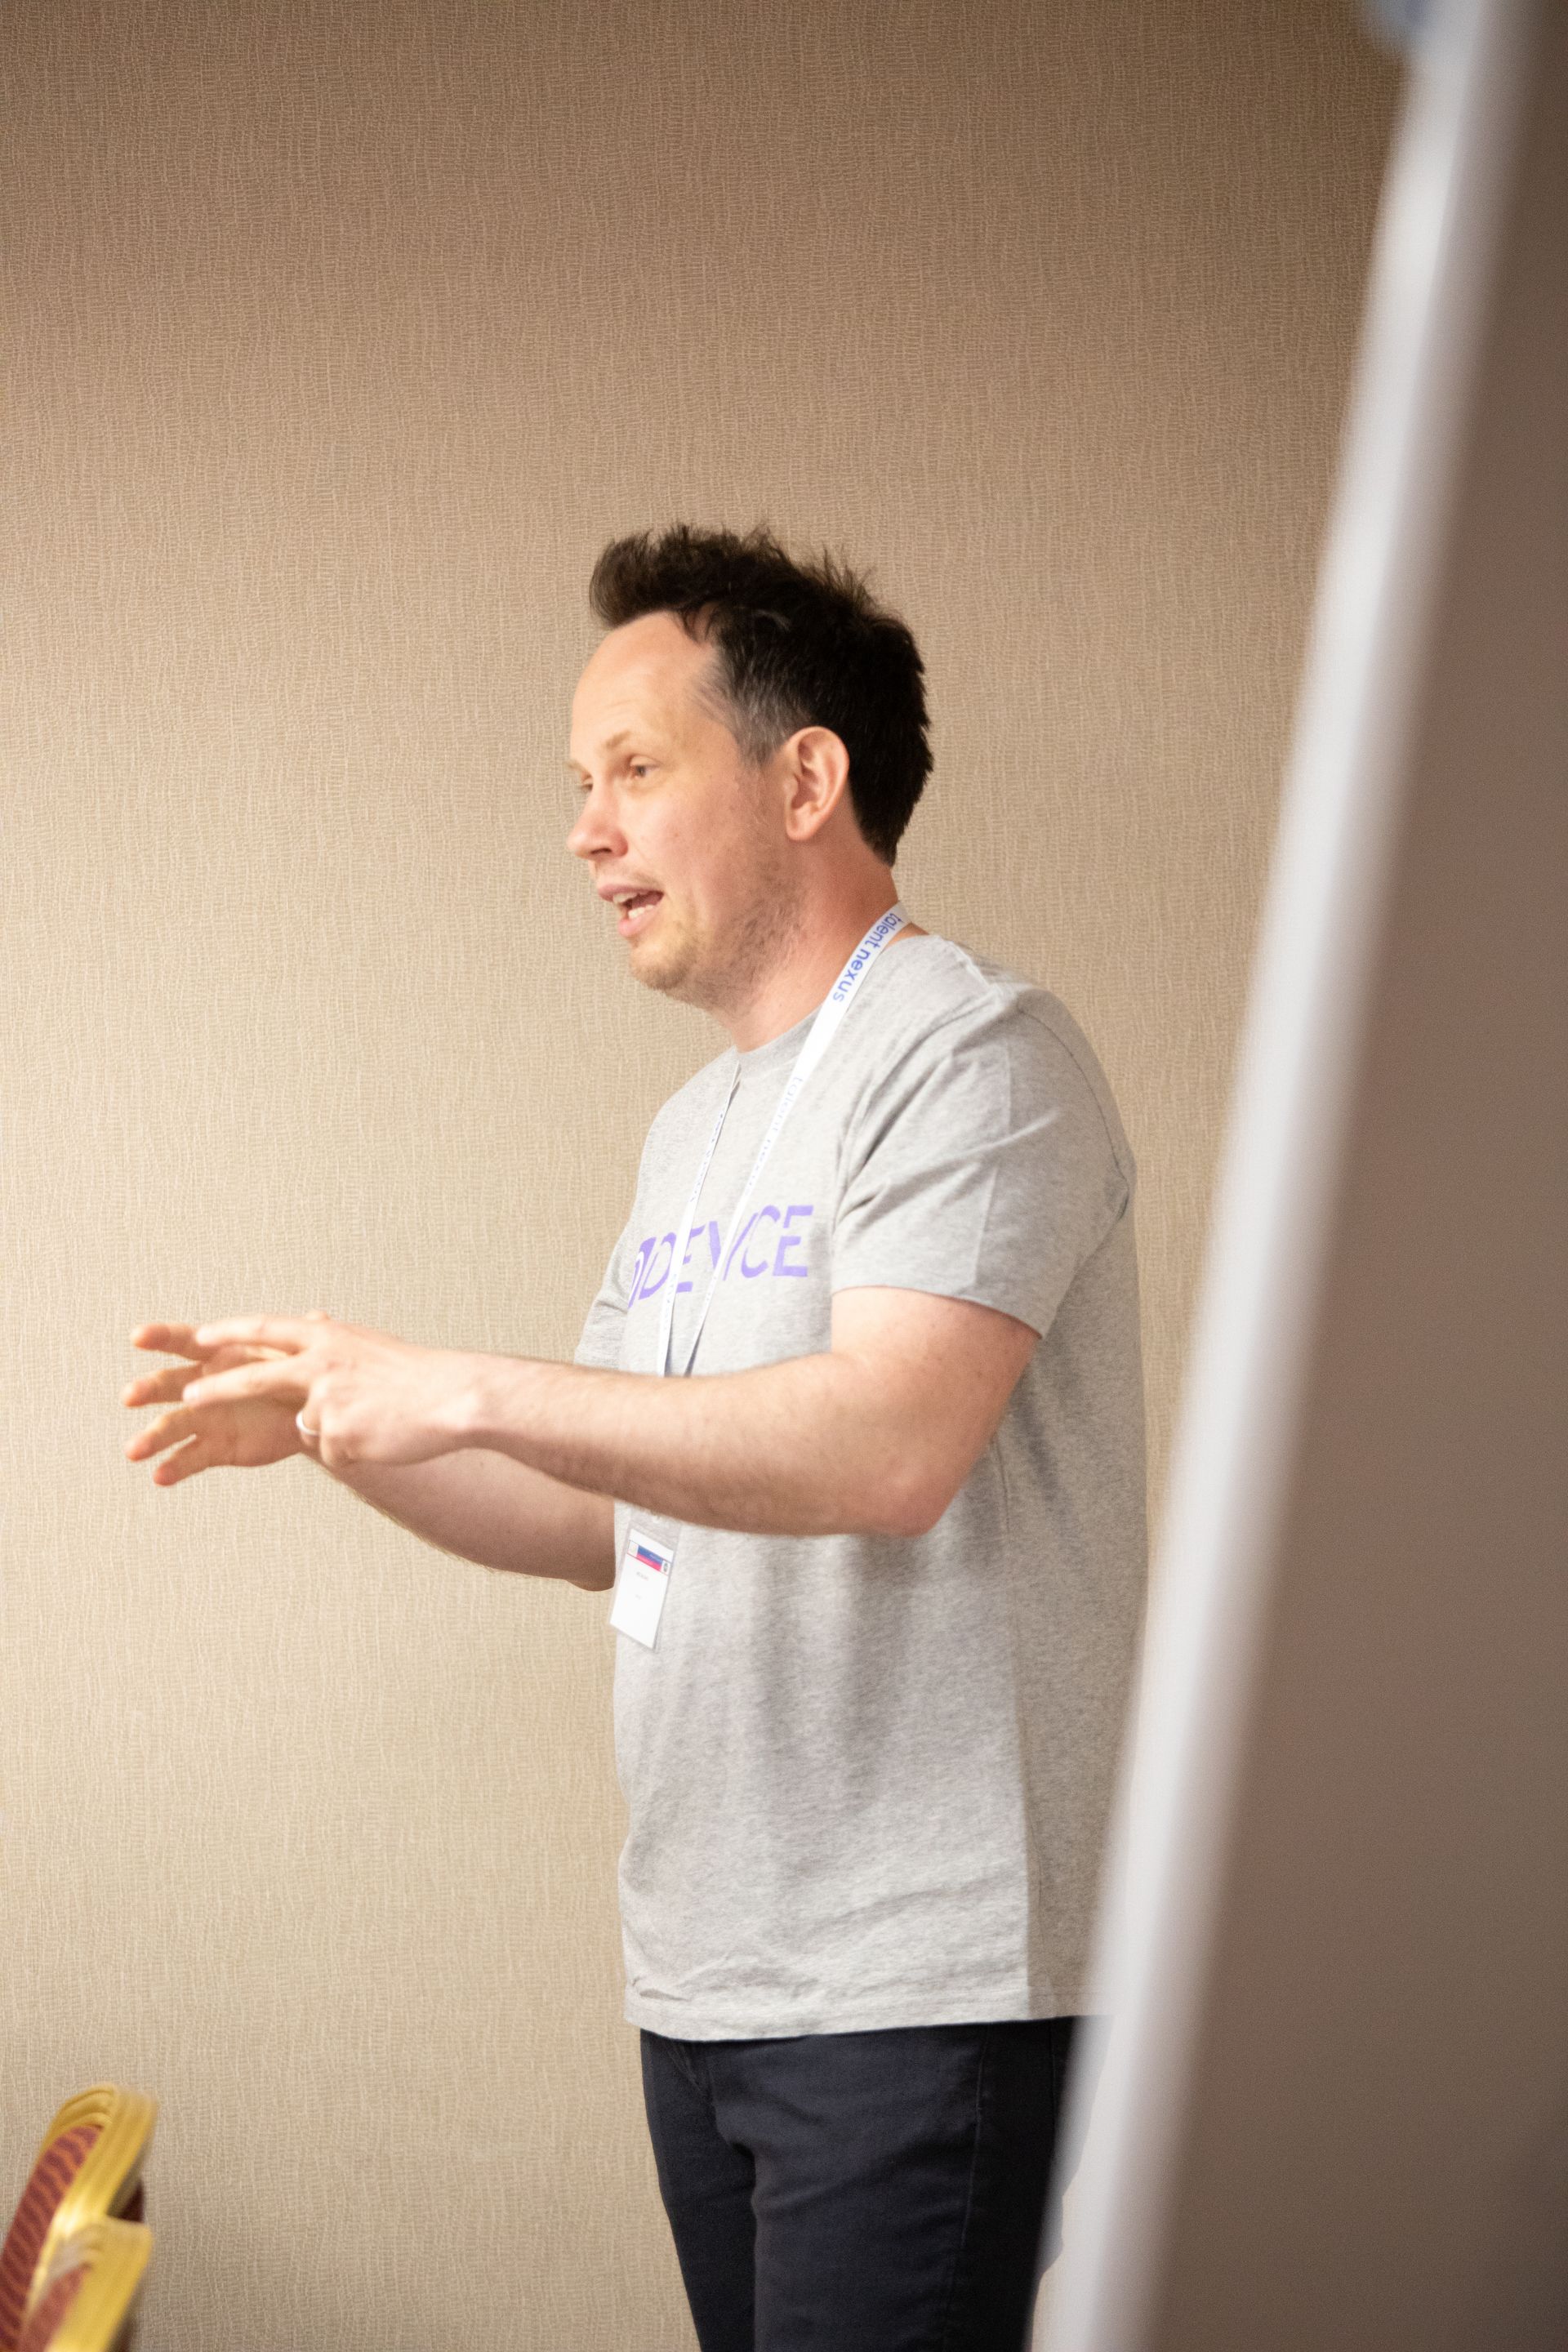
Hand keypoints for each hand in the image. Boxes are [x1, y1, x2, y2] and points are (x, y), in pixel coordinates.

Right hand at [123, 1314, 331, 1484]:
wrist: (307, 1415)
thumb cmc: (295, 1374)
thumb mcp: (301, 1352)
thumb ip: (302, 1337)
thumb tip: (318, 1317)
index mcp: (218, 1354)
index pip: (184, 1341)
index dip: (161, 1336)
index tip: (138, 1336)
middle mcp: (202, 1385)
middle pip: (168, 1384)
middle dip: (148, 1389)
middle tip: (130, 1396)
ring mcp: (205, 1417)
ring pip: (171, 1426)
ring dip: (151, 1438)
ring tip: (133, 1451)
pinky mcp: (214, 1447)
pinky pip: (190, 1457)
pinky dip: (174, 1467)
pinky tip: (160, 1476)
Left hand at [169, 1312, 478, 1470]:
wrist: (453, 1397)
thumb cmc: (420, 1377)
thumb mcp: (372, 1350)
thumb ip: (335, 1354)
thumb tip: (313, 1361)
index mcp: (330, 1336)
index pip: (267, 1329)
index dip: (231, 1331)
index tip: (201, 1335)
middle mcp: (321, 1362)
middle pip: (255, 1376)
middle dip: (216, 1389)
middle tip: (187, 1398)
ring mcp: (327, 1399)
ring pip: (308, 1424)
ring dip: (340, 1429)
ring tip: (380, 1422)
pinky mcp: (336, 1433)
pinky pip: (335, 1449)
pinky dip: (358, 1447)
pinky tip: (384, 1436)